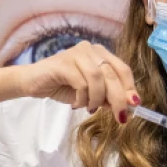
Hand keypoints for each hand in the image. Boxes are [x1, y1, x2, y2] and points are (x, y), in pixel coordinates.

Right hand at [19, 41, 140, 123]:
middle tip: (120, 117)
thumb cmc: (62, 86)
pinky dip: (83, 98)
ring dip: (97, 99)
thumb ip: (108, 96)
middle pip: (112, 74)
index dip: (130, 88)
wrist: (33, 83)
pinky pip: (82, 83)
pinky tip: (76, 103)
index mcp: (100, 53)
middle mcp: (90, 49)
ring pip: (98, 79)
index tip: (134, 105)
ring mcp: (77, 54)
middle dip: (118, 98)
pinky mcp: (64, 63)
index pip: (122, 69)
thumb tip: (129, 104)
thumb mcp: (90, 94)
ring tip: (89, 108)